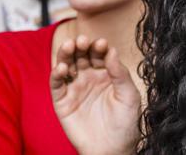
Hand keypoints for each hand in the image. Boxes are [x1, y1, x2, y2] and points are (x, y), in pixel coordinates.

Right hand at [50, 35, 140, 154]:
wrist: (113, 151)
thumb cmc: (125, 126)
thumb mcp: (129, 97)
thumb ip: (120, 74)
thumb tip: (112, 50)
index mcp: (105, 75)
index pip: (99, 54)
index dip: (98, 47)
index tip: (102, 43)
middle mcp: (88, 78)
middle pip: (80, 55)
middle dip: (80, 46)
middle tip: (83, 41)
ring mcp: (74, 88)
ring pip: (66, 64)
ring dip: (66, 53)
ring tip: (69, 46)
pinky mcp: (62, 100)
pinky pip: (56, 84)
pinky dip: (56, 73)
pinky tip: (62, 68)